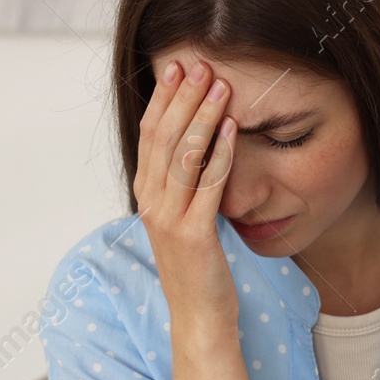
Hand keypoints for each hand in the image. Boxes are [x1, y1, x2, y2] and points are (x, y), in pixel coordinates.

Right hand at [133, 58, 238, 332]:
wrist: (200, 315)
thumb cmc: (198, 266)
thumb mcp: (184, 216)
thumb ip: (185, 182)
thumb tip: (198, 141)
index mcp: (147, 193)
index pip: (150, 133)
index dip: (163, 98)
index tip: (178, 67)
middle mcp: (151, 201)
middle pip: (163, 136)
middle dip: (181, 97)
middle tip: (199, 64)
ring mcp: (169, 218)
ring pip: (183, 154)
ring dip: (202, 115)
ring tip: (220, 84)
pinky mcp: (194, 234)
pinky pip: (208, 184)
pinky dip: (220, 152)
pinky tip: (233, 128)